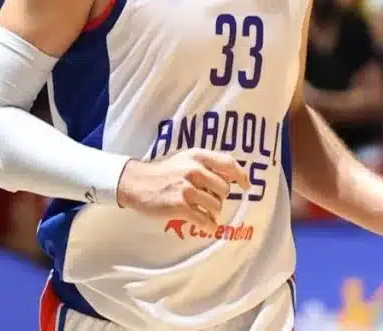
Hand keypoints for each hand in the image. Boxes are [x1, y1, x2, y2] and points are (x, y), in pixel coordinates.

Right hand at [117, 150, 250, 231]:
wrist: (137, 183)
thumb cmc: (164, 172)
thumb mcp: (186, 159)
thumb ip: (206, 164)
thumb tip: (232, 176)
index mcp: (198, 156)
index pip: (228, 164)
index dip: (241, 176)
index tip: (246, 186)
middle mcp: (195, 170)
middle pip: (224, 189)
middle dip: (219, 197)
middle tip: (208, 200)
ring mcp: (187, 188)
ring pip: (216, 205)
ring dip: (213, 212)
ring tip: (204, 212)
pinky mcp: (180, 206)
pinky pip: (204, 220)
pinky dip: (209, 225)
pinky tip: (206, 225)